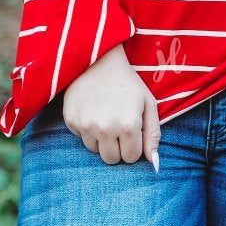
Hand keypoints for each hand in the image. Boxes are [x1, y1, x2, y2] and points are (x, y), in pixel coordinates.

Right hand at [62, 44, 160, 168]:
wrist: (98, 60)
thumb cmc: (128, 83)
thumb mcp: (148, 104)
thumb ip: (153, 135)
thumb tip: (154, 164)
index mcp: (128, 125)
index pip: (131, 157)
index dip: (133, 146)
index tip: (131, 132)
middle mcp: (106, 128)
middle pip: (111, 159)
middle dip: (117, 148)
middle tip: (118, 128)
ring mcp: (86, 125)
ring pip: (95, 151)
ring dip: (101, 140)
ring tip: (105, 117)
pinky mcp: (71, 120)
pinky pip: (81, 138)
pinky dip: (87, 129)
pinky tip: (92, 111)